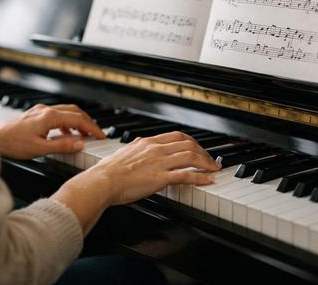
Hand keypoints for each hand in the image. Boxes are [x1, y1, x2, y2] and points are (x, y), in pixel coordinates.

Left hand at [0, 103, 106, 159]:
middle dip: (88, 122)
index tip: (101, 136)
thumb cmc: (13, 144)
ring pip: (66, 111)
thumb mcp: (40, 149)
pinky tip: (66, 134)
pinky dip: (66, 123)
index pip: (78, 119)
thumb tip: (80, 144)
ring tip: (84, 135)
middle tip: (96, 134)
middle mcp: (46, 110)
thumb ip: (62, 146)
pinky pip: (57, 115)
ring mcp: (40, 111)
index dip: (92, 128)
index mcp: (49, 116)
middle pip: (74, 111)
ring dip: (77, 122)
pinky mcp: (35, 115)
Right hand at [84, 131, 220, 205]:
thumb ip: (136, 147)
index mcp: (147, 142)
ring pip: (190, 156)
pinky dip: (200, 177)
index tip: (197, 147)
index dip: (191, 141)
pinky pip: (186, 175)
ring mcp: (159, 163)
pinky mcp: (160, 178)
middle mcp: (155, 149)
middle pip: (188, 144)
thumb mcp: (124, 152)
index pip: (176, 136)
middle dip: (203, 151)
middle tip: (210, 159)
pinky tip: (208, 180)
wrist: (103, 181)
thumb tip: (139, 142)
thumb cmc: (109, 171)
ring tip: (213, 169)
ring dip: (206, 162)